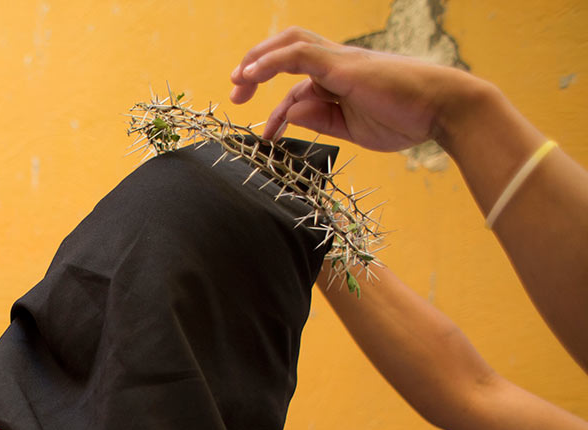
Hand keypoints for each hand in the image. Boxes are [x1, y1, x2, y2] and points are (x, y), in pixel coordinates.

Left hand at [229, 27, 475, 151]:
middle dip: (256, 69)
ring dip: (257, 60)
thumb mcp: (353, 129)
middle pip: (287, 50)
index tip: (267, 136)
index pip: (297, 88)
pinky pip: (297, 54)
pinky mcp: (342, 64)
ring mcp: (340, 60)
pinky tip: (249, 75)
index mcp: (341, 80)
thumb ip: (322, 121)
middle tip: (235, 95)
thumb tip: (290, 115)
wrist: (442, 109)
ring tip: (237, 81)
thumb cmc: (406, 119)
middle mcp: (337, 63)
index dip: (276, 112)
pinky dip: (269, 61)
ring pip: (289, 44)